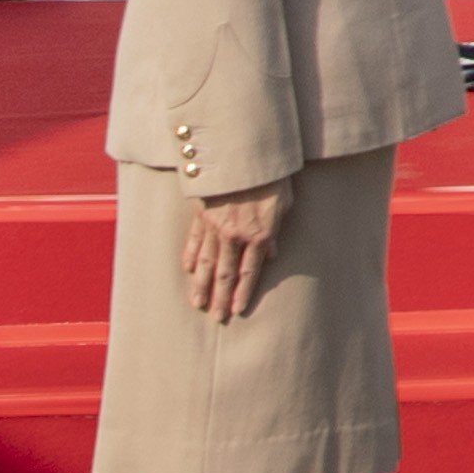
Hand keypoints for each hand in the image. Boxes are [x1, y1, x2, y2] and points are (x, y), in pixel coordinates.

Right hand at [181, 178, 290, 318]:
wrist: (244, 155)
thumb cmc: (272, 176)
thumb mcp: (284, 203)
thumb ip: (276, 231)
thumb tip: (271, 253)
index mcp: (258, 234)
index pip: (249, 272)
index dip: (243, 293)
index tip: (238, 310)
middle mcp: (234, 236)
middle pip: (225, 274)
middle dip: (221, 298)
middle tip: (216, 317)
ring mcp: (215, 227)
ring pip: (206, 263)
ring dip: (201, 285)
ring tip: (198, 304)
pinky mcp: (202, 216)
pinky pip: (194, 242)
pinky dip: (191, 257)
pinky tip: (188, 271)